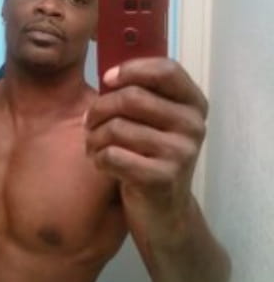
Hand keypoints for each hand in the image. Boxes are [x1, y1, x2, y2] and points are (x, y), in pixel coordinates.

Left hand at [85, 58, 207, 242]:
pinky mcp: (162, 178)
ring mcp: (180, 152)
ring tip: (94, 146)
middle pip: (131, 98)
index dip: (132, 69)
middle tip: (89, 122)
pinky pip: (112, 155)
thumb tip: (108, 75)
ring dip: (93, 137)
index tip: (107, 79)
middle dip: (99, 109)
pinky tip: (101, 163)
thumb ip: (141, 96)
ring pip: (116, 127)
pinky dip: (98, 158)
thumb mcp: (155, 123)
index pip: (166, 69)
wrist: (166, 212)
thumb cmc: (152, 158)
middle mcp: (192, 124)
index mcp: (193, 104)